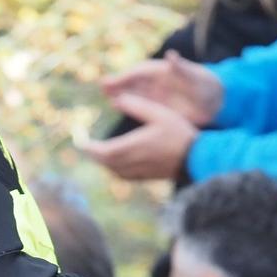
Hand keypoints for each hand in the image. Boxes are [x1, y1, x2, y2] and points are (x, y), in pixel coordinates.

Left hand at [80, 92, 199, 181]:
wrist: (196, 157)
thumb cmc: (178, 132)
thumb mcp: (159, 113)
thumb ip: (137, 106)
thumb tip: (116, 99)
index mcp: (132, 147)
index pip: (101, 151)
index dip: (88, 147)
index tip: (80, 140)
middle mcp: (131, 163)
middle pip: (103, 162)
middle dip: (93, 153)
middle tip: (85, 143)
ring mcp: (137, 172)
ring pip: (111, 169)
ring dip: (102, 160)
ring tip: (97, 149)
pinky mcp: (143, 177)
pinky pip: (120, 174)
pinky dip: (113, 166)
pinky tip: (115, 158)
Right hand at [100, 52, 223, 126]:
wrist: (215, 101)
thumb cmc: (206, 86)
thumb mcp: (195, 77)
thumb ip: (182, 68)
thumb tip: (171, 55)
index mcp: (164, 72)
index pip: (141, 72)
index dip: (127, 75)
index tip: (114, 80)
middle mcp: (157, 82)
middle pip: (134, 81)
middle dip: (119, 82)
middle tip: (103, 85)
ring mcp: (156, 94)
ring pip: (133, 92)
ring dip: (120, 92)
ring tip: (106, 95)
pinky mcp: (158, 105)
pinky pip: (138, 103)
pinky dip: (127, 103)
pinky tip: (116, 105)